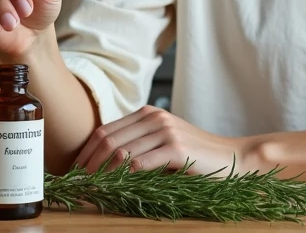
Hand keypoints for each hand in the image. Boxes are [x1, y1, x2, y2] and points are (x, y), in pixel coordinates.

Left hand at [75, 106, 258, 176]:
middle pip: (106, 140)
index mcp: (148, 114)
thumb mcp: (163, 146)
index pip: (104, 131)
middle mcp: (154, 117)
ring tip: (86, 191)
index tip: (72, 174)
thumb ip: (137, 148)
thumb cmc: (197, 158)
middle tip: (73, 186)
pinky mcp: (176, 148)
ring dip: (98, 174)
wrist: (233, 159)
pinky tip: (111, 189)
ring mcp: (165, 131)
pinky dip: (119, 178)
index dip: (84, 154)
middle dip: (85, 165)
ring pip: (118, 152)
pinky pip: (138, 164)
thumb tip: (100, 168)